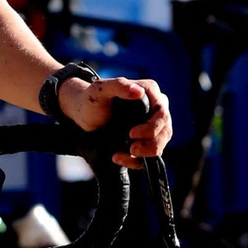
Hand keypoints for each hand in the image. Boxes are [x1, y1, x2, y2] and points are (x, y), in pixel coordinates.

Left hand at [58, 75, 172, 168]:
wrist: (81, 114)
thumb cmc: (91, 99)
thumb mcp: (100, 90)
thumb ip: (118, 86)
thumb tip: (138, 91)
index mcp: (150, 92)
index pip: (162, 113)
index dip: (152, 126)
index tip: (132, 134)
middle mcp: (155, 109)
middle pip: (165, 131)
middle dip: (151, 144)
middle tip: (132, 149)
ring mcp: (152, 126)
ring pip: (160, 144)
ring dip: (145, 154)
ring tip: (121, 155)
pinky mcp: (144, 140)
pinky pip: (148, 155)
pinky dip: (135, 161)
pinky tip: (118, 158)